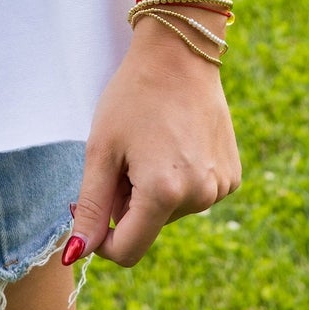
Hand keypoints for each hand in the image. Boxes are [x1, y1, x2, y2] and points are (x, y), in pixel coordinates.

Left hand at [67, 19, 240, 265]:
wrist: (180, 55)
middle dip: (129, 202)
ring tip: (152, 144)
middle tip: (125, 156)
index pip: (127, 251)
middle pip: (149, 227)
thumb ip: (91, 207)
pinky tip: (176, 143)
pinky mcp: (232, 177)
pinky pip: (196, 194)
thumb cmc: (133, 97)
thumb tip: (76, 255)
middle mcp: (199, 196)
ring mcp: (221, 187)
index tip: (91, 207)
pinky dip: (180, 179)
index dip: (102, 240)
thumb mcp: (101, 150)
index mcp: (164, 192)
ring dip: (154, 190)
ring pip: (172, 211)